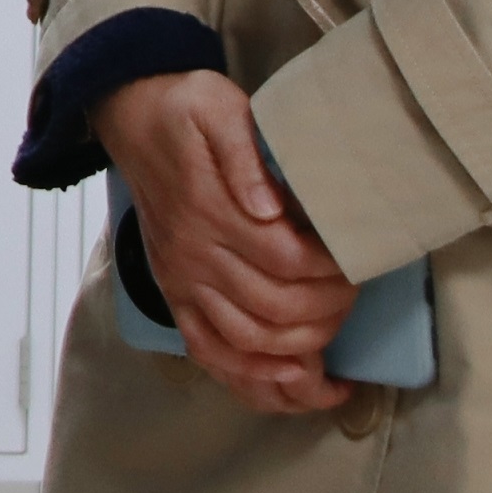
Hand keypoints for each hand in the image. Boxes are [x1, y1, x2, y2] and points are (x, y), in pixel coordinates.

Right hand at [99, 68, 358, 415]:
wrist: (131, 116)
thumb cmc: (185, 110)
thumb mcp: (218, 108)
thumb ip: (245, 155)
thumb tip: (270, 207)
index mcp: (209, 212)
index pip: (287, 261)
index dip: (333, 271)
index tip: (360, 258)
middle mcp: (193, 257)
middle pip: (275, 311)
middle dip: (329, 312)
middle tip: (355, 292)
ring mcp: (182, 283)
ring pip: (248, 345)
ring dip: (301, 355)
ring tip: (337, 340)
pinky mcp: (175, 297)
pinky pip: (211, 356)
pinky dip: (254, 382)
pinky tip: (295, 383)